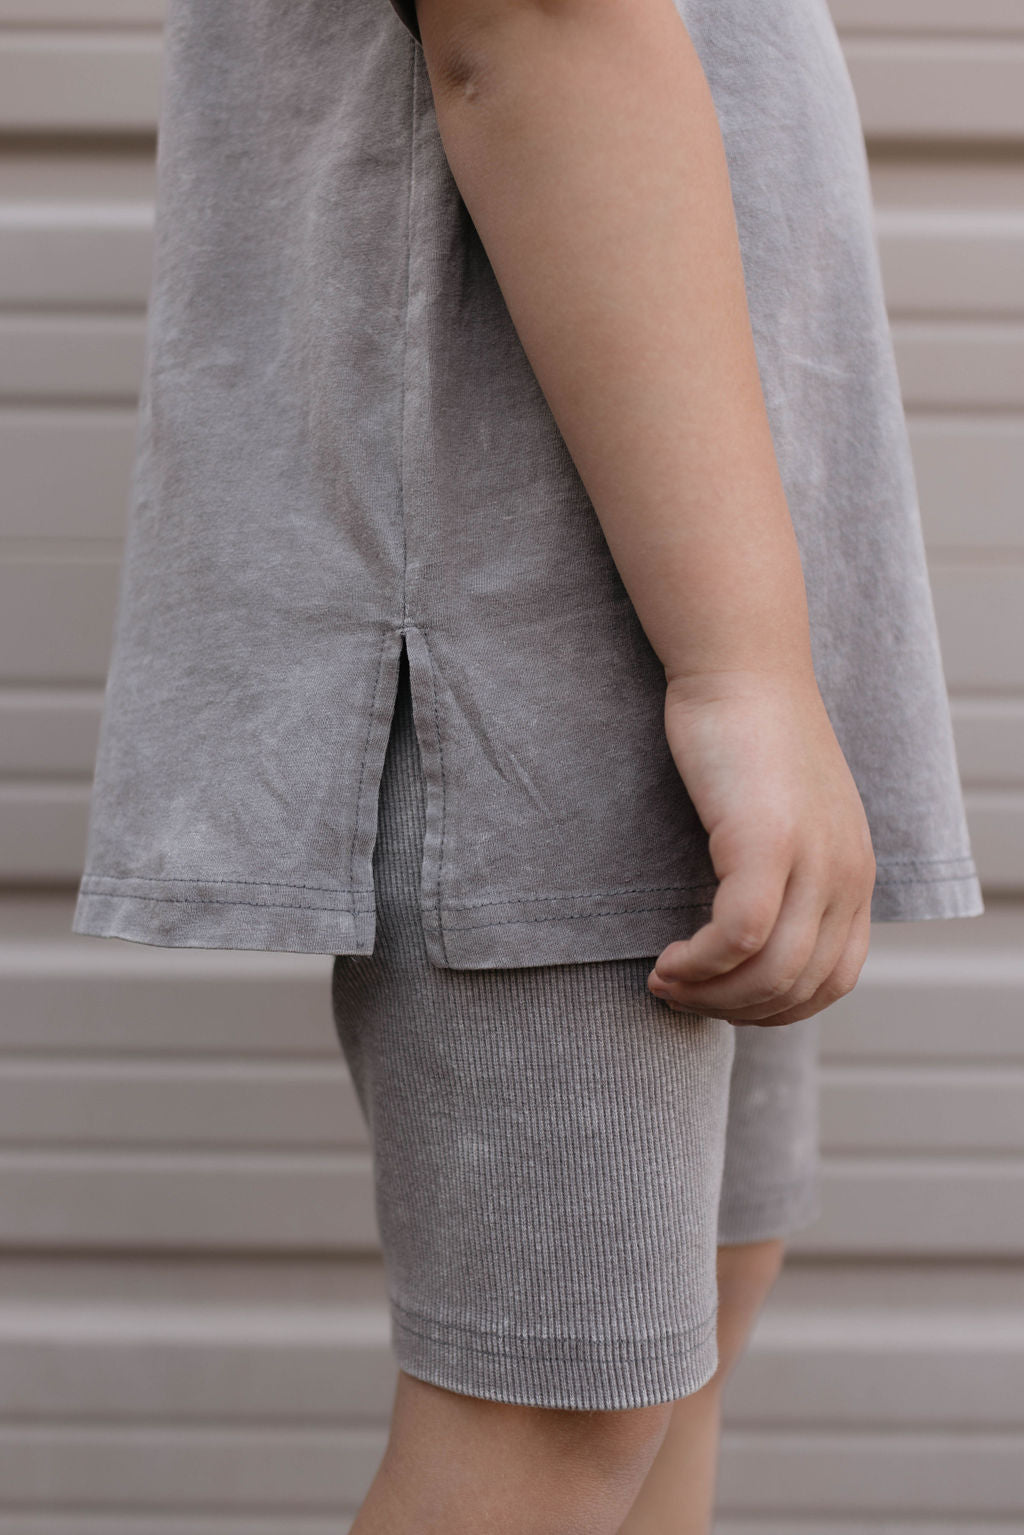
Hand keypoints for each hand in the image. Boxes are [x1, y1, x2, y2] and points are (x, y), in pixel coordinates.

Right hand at [648, 667, 875, 1026]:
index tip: (718, 999)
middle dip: (734, 1010)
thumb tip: (748, 933)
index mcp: (855, 872)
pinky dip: (700, 963)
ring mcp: (812, 859)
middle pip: (800, 987)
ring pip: (770, 973)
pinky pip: (738, 937)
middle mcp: (846, 873)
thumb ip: (787, 870)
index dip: (773, 1009)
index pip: (835, 980)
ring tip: (666, 981)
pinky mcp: (766, 842)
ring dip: (711, 994)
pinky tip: (668, 958)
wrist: (739, 666)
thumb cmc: (747, 734)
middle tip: (679, 996)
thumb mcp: (785, 815)